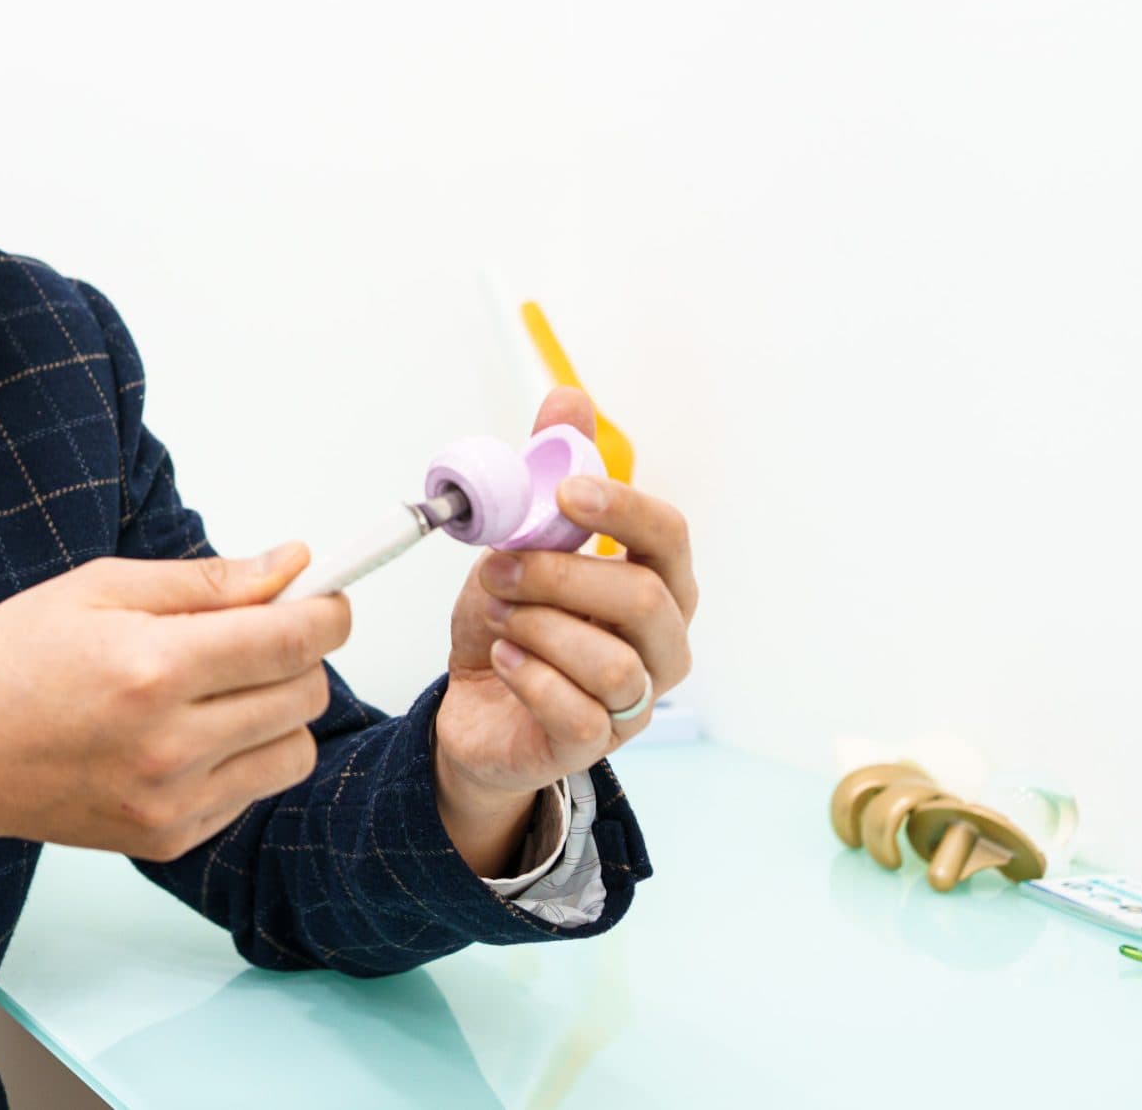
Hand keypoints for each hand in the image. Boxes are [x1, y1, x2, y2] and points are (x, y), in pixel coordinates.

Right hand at [0, 544, 348, 912]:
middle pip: (306, 694)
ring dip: (278, 712)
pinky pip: (253, 791)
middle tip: (256, 636)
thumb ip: (206, 580)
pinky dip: (241, 756)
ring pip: (295, 750)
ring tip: (220, 689)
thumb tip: (292, 565)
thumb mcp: (99, 588)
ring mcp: (172, 800)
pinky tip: (186, 734)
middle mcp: (171, 744)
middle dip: (299, 655)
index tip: (326, 598)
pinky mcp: (169, 838)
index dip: (328, 612)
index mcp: (154, 667)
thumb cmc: (13, 661)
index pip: (293, 640)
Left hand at [432, 387, 699, 870]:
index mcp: (655, 580)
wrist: (473, 708)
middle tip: (499, 567)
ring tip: (496, 618)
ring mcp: (635, 699)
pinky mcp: (595, 744)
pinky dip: (532, 678)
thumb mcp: (517, 540)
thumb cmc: (512, 621)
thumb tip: (569, 398)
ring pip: (613, 660)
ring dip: (538, 629)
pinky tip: (503, 662)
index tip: (565, 492)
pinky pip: (580, 712)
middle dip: (560, 574)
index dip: (623, 509)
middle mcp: (661, 641)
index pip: (668, 535)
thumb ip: (545, 472)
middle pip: (646, 597)